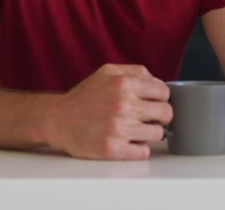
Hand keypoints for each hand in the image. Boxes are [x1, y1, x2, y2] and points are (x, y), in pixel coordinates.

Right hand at [47, 64, 171, 159]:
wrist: (58, 120)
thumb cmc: (84, 97)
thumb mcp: (107, 72)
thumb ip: (136, 71)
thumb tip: (158, 83)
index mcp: (124, 84)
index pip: (164, 92)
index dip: (160, 98)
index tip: (152, 103)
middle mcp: (123, 105)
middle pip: (166, 113)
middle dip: (160, 116)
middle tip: (148, 118)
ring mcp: (119, 129)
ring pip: (158, 134)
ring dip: (148, 133)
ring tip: (135, 130)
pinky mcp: (113, 149)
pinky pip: (143, 152)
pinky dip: (137, 148)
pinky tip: (126, 141)